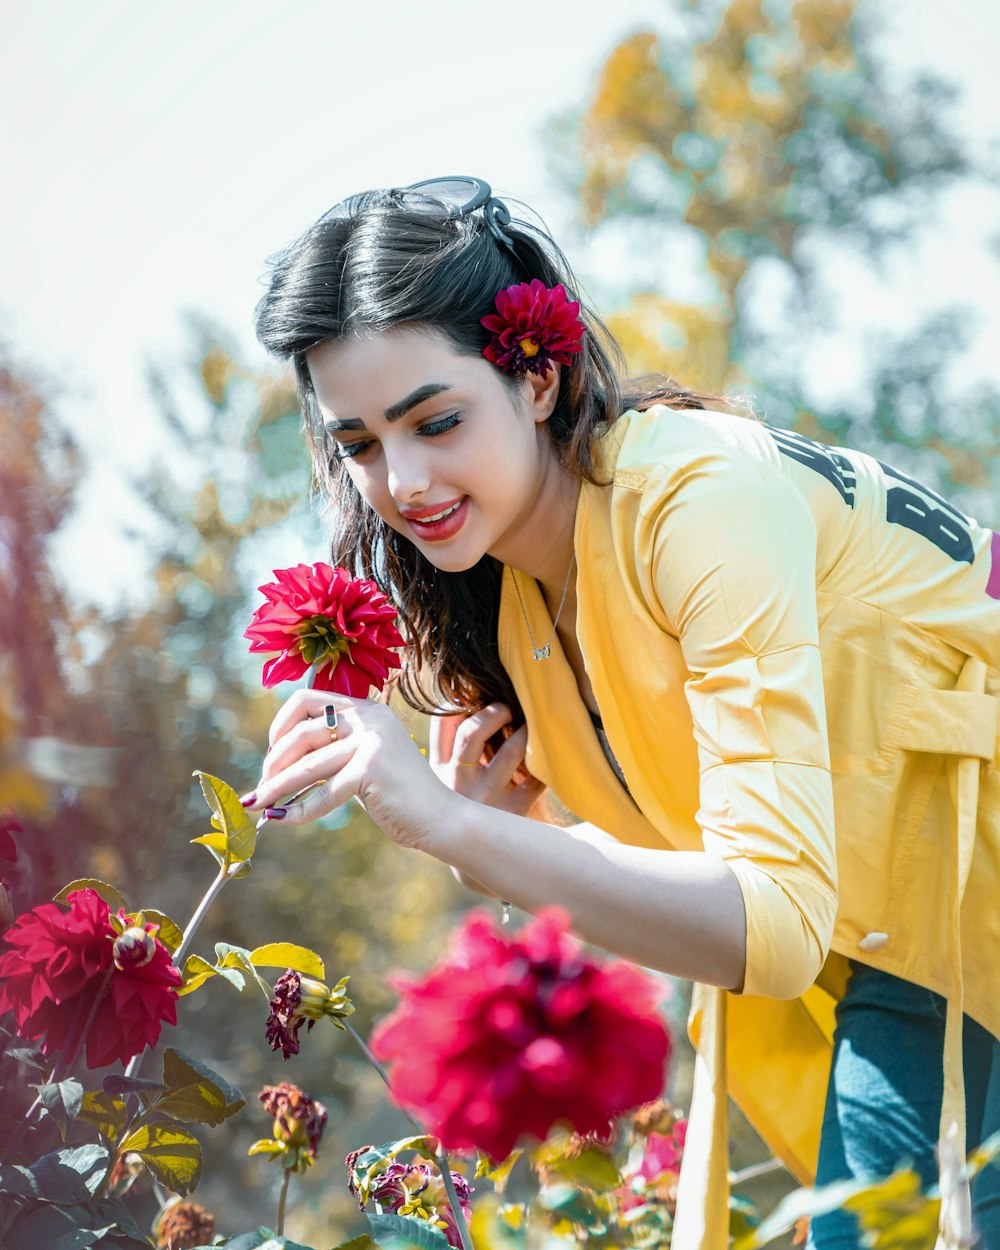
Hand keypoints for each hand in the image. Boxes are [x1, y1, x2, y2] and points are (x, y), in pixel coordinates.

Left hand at [244, 690, 454, 852]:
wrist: (441, 818)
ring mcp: (372, 741)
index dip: (280, 724)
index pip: (307, 699)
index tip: (272, 753)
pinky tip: (280, 819)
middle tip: (262, 787)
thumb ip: (333, 752)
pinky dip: (298, 810)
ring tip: (256, 805)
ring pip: (307, 765)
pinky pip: (323, 793)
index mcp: (367, 709)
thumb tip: (278, 760)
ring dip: (275, 787)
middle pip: (301, 732)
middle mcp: (369, 718)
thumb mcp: (364, 761)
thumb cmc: (398, 796)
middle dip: (274, 762)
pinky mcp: (372, 768)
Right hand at [429, 703, 544, 817]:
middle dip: (493, 712)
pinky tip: (546, 756)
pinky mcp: (513, 811)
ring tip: (531, 724)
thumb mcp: (438, 778)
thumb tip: (456, 696)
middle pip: (472, 734)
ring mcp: (487, 797)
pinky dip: (544, 764)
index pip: (442, 725)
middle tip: (507, 707)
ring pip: (511, 752)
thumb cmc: (458, 802)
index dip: (457, 702)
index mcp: (439, 769)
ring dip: (525, 732)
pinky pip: (536, 779)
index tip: (472, 695)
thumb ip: (444, 744)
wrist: (472, 858)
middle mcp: (459, 781)